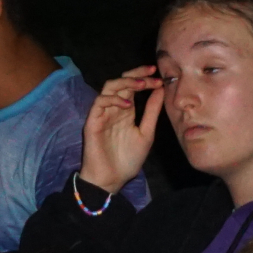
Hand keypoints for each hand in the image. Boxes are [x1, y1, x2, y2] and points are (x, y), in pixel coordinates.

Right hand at [78, 66, 164, 193]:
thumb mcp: (146, 133)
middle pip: (120, 81)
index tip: (159, 76)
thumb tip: (160, 89)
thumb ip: (151, 112)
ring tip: (142, 84)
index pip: (132, 86)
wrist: (111, 180)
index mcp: (126, 110)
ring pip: (109, 87)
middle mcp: (113, 108)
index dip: (144, 78)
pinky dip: (113, 99)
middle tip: (151, 73)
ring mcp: (102, 114)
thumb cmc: (127, 160)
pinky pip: (99, 102)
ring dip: (125, 82)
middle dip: (136, 74)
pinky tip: (127, 104)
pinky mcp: (92, 122)